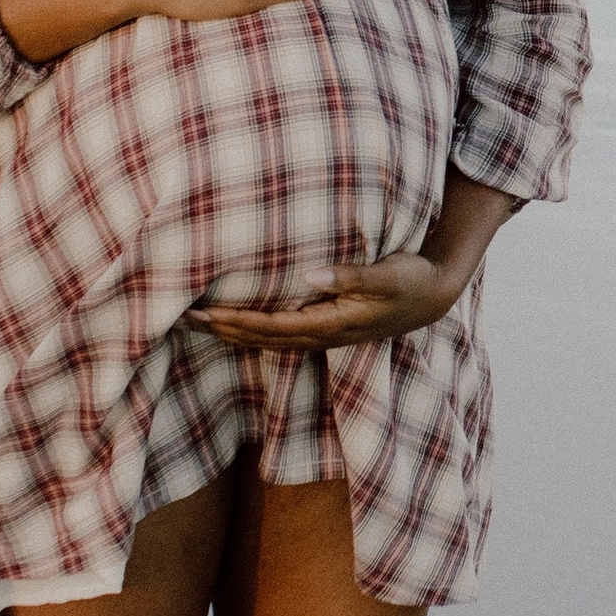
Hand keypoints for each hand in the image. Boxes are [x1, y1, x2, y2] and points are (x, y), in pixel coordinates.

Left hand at [194, 252, 460, 353]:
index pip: (271, 327)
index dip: (235, 322)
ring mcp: (324, 336)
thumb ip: (349, 276)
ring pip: (267, 341)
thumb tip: (310, 275)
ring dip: (232, 334)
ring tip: (199, 324)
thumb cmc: (409, 278)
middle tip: (182, 320)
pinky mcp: (326, 329)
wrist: (434, 296)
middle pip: (261, 339)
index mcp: (331, 324)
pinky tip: (236, 324)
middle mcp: (322, 336)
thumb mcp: (386, 274)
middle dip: (222, 331)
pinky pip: (279, 335)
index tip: (203, 314)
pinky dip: (252, 332)